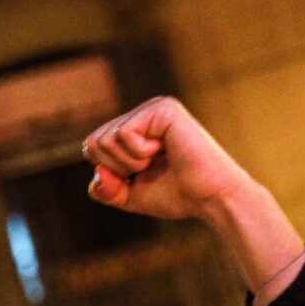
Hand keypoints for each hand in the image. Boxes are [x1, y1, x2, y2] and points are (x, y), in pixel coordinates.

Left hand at [84, 96, 304, 305]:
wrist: (212, 198)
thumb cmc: (178, 195)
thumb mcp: (130, 195)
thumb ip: (106, 189)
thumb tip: (97, 173)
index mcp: (135, 129)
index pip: (92, 147)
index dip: (108, 172)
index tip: (139, 177)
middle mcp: (143, 113)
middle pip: (93, 142)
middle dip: (116, 168)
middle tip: (149, 170)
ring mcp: (153, 107)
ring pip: (105, 139)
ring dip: (130, 162)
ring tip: (158, 161)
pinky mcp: (163, 109)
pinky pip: (124, 134)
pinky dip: (139, 154)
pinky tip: (164, 151)